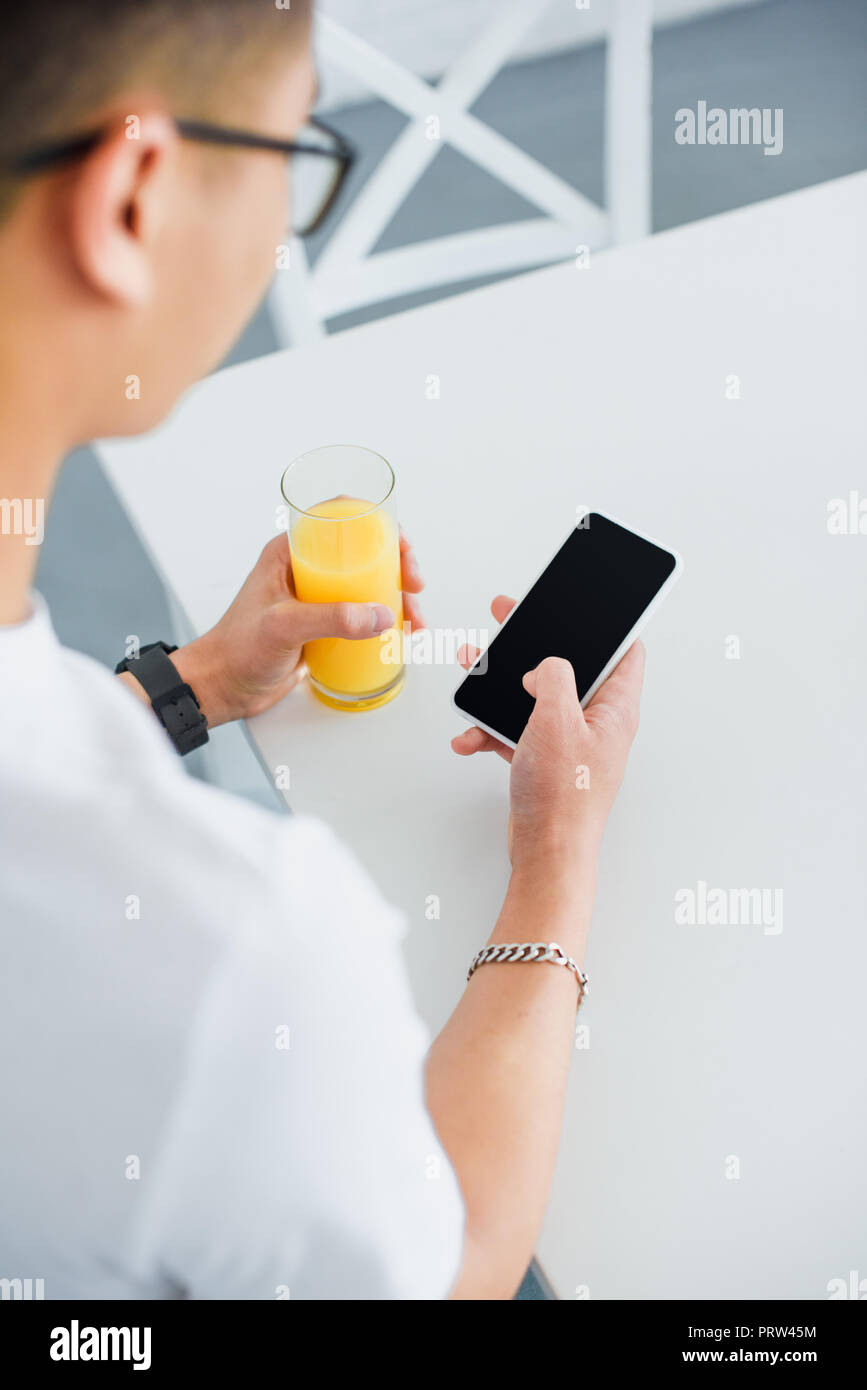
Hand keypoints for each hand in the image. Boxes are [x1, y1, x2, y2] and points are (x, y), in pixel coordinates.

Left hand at [173, 531, 424, 725]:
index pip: (338, 520)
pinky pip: (361, 616)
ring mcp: (316, 599)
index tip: (400, 546)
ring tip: (413, 621)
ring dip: (397, 598)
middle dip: (397, 565)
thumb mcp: (284, 626)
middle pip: (363, 553)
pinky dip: (385, 622)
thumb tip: (379, 615)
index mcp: (290, 553)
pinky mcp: (323, 626)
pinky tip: (399, 635)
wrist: (222, 688)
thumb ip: (331, 618)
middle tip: (414, 585)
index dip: (376, 525)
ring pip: (368, 586)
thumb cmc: (236, 650)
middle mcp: (306, 570)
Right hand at [452, 596, 644, 872]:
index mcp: (615, 708)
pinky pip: (514, 732)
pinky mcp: (544, 761)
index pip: (626, 652)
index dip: (607, 624)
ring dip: (499, 688)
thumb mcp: (558, 720)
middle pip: (568, 667)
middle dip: (534, 645)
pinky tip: (470, 736)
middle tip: (508, 617)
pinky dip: (490, 731)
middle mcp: (596, 723)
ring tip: (471, 670)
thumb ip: (555, 677)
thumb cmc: (563, 797)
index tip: (584, 603)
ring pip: (533, 698)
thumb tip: (545, 665)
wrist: (546, 854)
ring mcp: (569, 742)